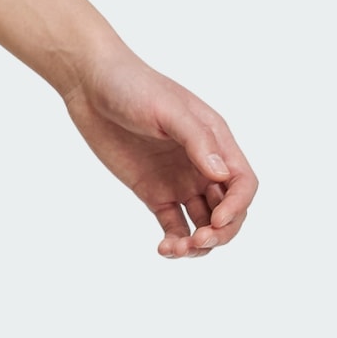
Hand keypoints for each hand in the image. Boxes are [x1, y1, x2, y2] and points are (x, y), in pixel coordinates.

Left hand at [62, 50, 255, 258]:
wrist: (93, 87)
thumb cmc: (135, 88)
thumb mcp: (169, 110)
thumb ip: (197, 141)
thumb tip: (220, 175)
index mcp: (217, 141)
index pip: (243, 183)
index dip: (237, 207)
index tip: (216, 222)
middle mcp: (203, 165)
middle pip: (227, 210)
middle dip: (220, 232)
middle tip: (198, 242)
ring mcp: (179, 181)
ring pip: (201, 223)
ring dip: (197, 244)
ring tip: (175, 250)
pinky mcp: (153, 193)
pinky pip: (172, 225)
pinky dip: (173, 241)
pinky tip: (163, 249)